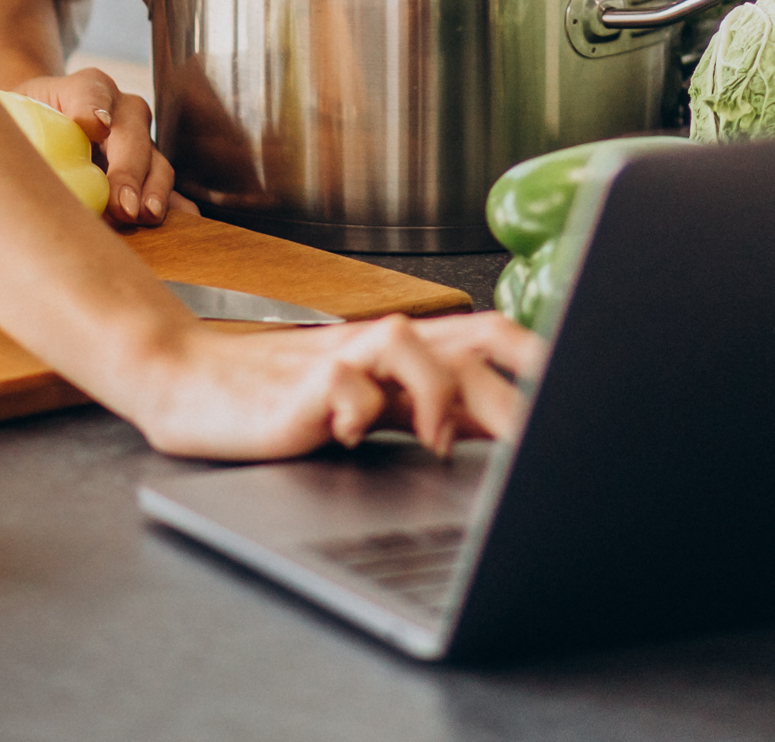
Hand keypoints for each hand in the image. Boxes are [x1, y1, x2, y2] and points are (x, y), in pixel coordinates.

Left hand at [3, 66, 174, 228]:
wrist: (44, 123)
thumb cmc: (28, 121)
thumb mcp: (14, 115)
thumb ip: (21, 131)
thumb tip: (29, 168)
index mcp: (86, 88)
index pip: (89, 92)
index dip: (93, 108)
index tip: (96, 127)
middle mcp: (121, 109)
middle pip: (130, 133)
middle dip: (128, 170)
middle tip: (123, 204)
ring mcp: (140, 141)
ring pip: (155, 162)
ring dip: (154, 190)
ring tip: (146, 216)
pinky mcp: (148, 172)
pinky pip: (166, 189)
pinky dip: (174, 207)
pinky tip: (182, 223)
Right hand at [128, 312, 543, 461]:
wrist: (187, 384)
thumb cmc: (281, 398)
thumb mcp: (371, 405)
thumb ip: (435, 407)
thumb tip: (509, 423)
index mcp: (406, 350)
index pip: (489, 333)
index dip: (539, 351)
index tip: (588, 376)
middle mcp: (382, 346)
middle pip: (469, 341)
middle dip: (513, 380)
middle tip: (547, 429)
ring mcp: (343, 359)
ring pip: (413, 346)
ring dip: (438, 393)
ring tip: (440, 441)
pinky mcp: (301, 384)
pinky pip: (345, 385)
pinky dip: (359, 407)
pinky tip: (356, 431)